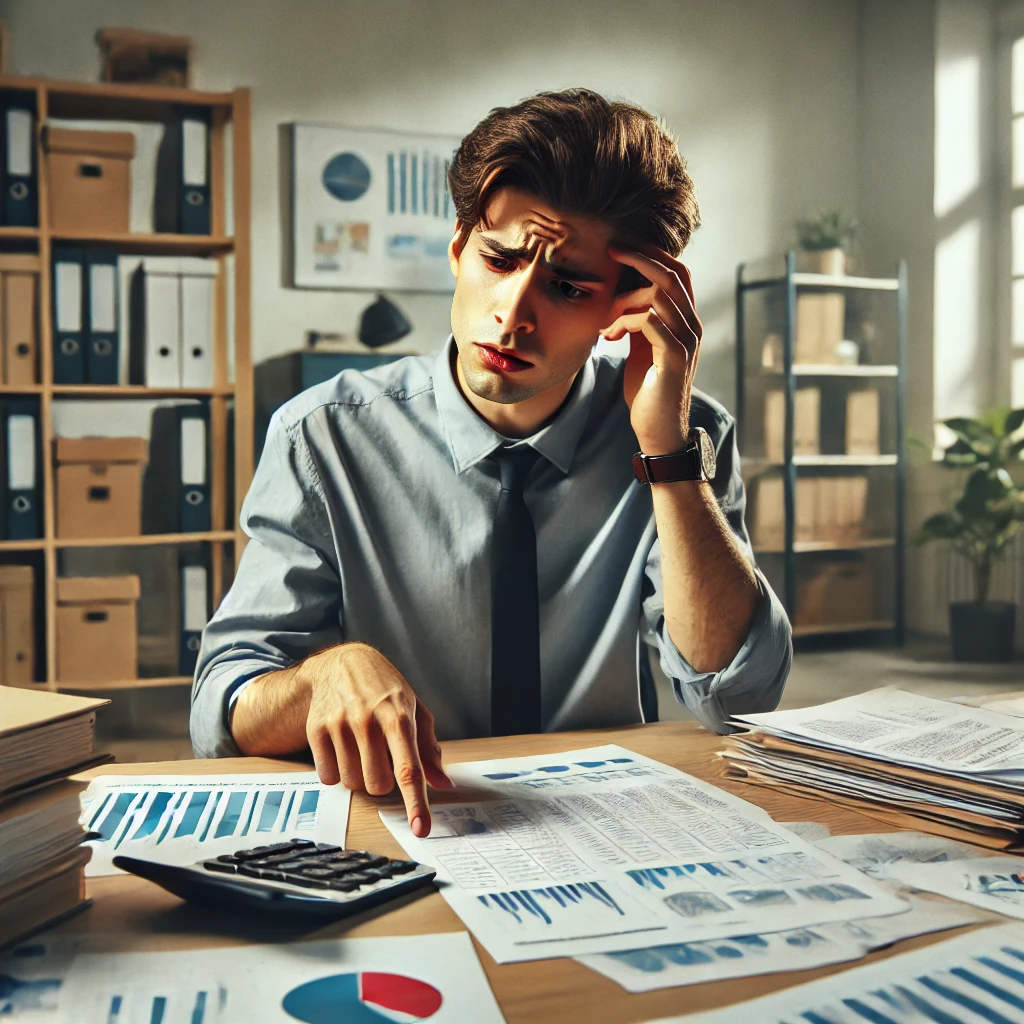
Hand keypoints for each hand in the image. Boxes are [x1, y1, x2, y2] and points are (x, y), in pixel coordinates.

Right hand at [300, 642, 453, 837]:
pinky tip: (342, 747)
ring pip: (352, 783)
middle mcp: (368, 721)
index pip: (409, 769)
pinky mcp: (316, 729)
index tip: (422, 829)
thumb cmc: (385, 689)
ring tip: (361, 748)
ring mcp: (340, 724)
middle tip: (381, 757)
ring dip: (359, 776)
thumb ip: (429, 748)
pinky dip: (336, 771)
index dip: (416, 803)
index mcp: (400, 717)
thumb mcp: (415, 708)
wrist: (342, 662)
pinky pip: (328, 776)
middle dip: (382, 781)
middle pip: (378, 784)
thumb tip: (443, 784)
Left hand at [601, 244, 701, 453]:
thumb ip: (640, 318)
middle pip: (672, 274)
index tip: (622, 244)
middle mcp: (692, 326)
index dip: (653, 253)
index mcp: (686, 319)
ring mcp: (686, 341)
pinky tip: (609, 336)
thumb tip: (624, 293)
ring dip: (624, 301)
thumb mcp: (642, 346)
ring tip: (605, 322)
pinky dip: (626, 321)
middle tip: (611, 250)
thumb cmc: (647, 387)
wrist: (658, 428)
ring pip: (659, 296)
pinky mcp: (674, 358)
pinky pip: (651, 322)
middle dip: (640, 257)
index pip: (678, 271)